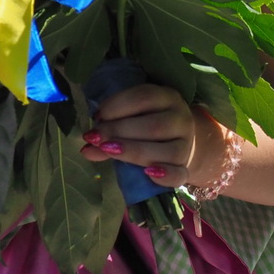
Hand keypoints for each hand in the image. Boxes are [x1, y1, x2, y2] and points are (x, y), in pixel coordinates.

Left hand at [81, 84, 225, 186]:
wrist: (179, 141)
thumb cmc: (148, 123)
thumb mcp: (134, 116)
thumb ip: (111, 127)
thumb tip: (86, 146)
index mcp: (167, 97)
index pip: (145, 97)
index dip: (118, 105)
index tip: (97, 116)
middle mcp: (181, 119)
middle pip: (154, 126)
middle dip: (119, 131)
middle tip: (94, 137)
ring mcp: (186, 145)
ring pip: (166, 151)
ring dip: (133, 151)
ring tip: (107, 150)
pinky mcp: (186, 168)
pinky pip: (180, 175)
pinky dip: (164, 175)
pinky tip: (146, 173)